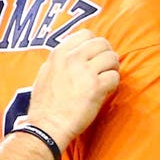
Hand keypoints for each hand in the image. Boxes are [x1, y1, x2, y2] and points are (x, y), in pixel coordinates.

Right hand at [25, 29, 119, 147]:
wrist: (47, 126)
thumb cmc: (45, 104)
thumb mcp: (46, 73)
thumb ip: (60, 60)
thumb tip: (75, 52)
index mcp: (60, 53)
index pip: (86, 34)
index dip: (94, 45)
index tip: (94, 56)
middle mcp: (73, 58)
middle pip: (102, 43)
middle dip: (107, 54)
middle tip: (105, 67)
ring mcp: (85, 72)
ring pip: (112, 58)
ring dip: (112, 68)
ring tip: (106, 78)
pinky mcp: (96, 87)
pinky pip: (115, 77)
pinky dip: (113, 84)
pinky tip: (106, 91)